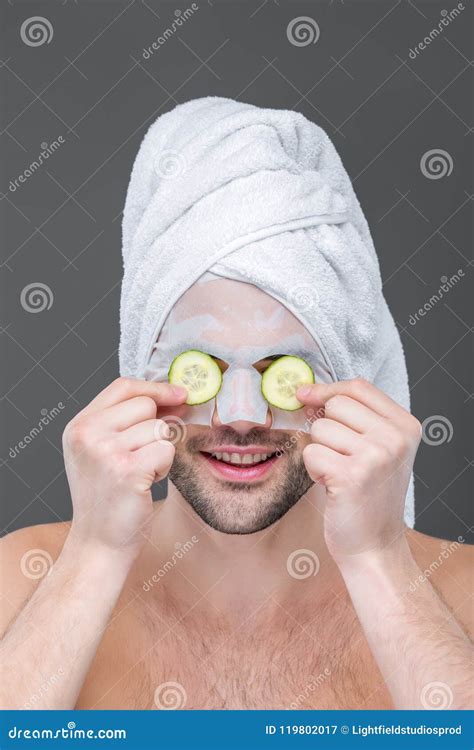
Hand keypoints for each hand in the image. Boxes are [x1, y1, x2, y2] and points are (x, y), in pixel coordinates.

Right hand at [62, 377, 186, 556]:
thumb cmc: (108, 498)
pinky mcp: (128, 470)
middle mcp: (87, 435)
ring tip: (140, 473)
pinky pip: (166, 450)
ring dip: (160, 451)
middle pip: (146, 405)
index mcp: (78, 426)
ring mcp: (105, 451)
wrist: (99, 543)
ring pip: (160, 429)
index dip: (155, 388)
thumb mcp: (103, 451)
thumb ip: (129, 420)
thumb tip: (176, 395)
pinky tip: (146, 483)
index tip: (180, 395)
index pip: (123, 386)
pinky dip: (164, 468)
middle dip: (156, 429)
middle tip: (142, 457)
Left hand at [297, 378, 420, 562]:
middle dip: (325, 427)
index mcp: (406, 426)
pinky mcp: (350, 475)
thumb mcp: (377, 448)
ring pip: (320, 428)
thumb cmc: (369, 494)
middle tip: (339, 456)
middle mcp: (395, 438)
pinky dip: (313, 470)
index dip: (327, 389)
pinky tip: (331, 485)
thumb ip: (353, 417)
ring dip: (319, 451)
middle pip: (336, 404)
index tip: (305, 396)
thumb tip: (306, 392)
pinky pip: (310, 452)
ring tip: (338, 473)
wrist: (374, 545)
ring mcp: (375, 456)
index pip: (358, 387)